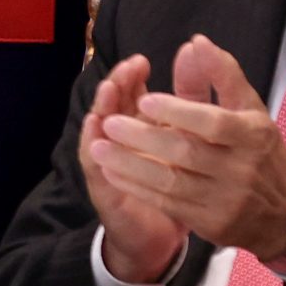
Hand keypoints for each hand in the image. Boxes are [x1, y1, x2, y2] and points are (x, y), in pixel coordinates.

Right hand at [81, 54, 184, 283]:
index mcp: (139, 124)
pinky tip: (97, 132)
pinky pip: (92, 164)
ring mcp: (108, 162)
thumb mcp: (187, 138)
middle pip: (111, 103)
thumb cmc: (176, 184)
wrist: (160, 237)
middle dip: (119, 85)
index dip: (131, 76)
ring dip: (101, 108)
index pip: (128, 92)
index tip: (142, 61)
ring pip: (98, 128)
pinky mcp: (103, 187)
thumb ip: (191, 96)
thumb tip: (193, 47)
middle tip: (128, 69)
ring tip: (108, 90)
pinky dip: (92, 145)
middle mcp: (120, 140)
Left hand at [86, 37, 285, 265]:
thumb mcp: (251, 109)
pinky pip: (168, 204)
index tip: (144, 99)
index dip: (178, 111)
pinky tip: (113, 172)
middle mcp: (239, 169)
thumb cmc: (261, 150)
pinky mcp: (210, 223)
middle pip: (186, 153)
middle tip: (109, 122)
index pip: (212, 123)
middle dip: (143, 137)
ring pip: (171, 182)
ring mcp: (224, 200)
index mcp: (251, 136)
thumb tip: (195, 42)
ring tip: (99, 147)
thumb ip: (222, 74)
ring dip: (131, 165)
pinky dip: (138, 188)